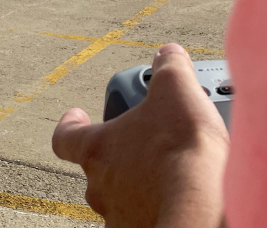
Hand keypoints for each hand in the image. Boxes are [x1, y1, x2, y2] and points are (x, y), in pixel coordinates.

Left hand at [52, 44, 229, 227]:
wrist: (199, 204)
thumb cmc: (180, 149)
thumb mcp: (176, 89)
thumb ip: (169, 67)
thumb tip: (168, 55)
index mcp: (98, 149)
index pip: (66, 137)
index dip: (70, 126)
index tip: (75, 117)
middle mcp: (100, 187)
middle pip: (99, 169)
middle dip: (119, 157)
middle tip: (145, 145)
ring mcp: (119, 216)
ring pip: (122, 197)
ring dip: (139, 186)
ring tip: (170, 174)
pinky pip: (144, 218)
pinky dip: (157, 207)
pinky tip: (179, 199)